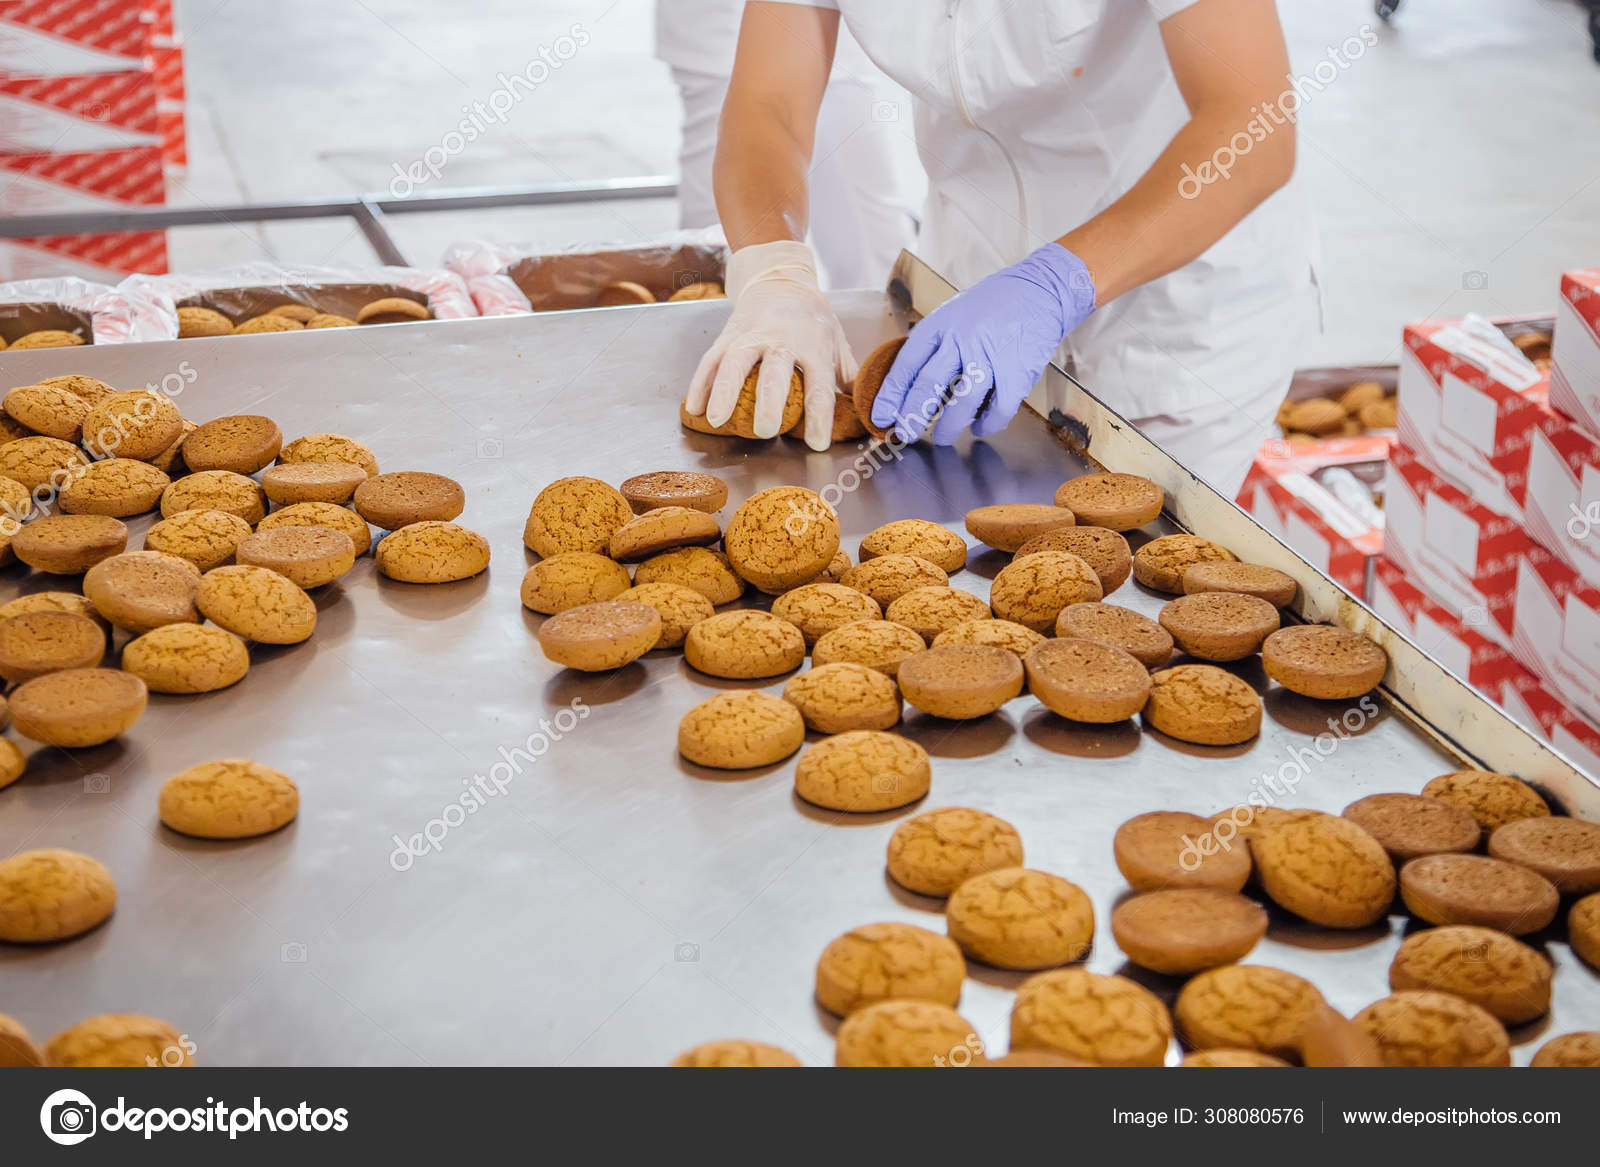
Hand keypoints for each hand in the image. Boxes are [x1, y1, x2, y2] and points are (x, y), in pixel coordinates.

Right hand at [684, 240, 856, 449]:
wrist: (780, 279)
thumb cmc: (812, 319)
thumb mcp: (837, 342)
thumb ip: (847, 376)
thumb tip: (864, 409)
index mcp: (813, 345)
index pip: (818, 384)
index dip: (818, 416)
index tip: (817, 443)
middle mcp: (781, 340)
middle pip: (774, 373)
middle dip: (769, 402)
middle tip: (765, 430)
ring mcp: (751, 336)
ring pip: (734, 363)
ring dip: (723, 392)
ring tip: (716, 420)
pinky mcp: (727, 336)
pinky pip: (710, 360)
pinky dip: (699, 384)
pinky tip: (693, 408)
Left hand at [871, 243, 1095, 444]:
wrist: (1041, 291)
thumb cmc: (993, 306)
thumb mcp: (954, 313)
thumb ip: (936, 345)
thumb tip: (911, 386)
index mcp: (941, 325)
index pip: (907, 365)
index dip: (891, 395)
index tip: (880, 416)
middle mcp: (961, 340)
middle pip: (928, 386)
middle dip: (912, 417)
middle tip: (905, 435)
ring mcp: (990, 356)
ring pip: (961, 403)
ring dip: (949, 427)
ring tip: (941, 438)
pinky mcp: (1017, 372)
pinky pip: (998, 409)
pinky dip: (987, 424)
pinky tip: (980, 428)